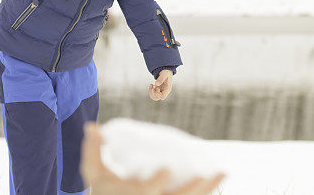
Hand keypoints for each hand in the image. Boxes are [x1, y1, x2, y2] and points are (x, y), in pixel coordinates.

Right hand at [80, 123, 224, 194]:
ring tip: (222, 171)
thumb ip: (93, 148)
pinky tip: (218, 177)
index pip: (146, 191)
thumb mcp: (93, 170)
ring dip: (208, 190)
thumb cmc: (103, 186)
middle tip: (205, 174)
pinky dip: (206, 191)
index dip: (157, 182)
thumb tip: (91, 126)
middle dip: (192, 190)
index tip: (167, 168)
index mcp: (130, 194)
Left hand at [149, 70, 172, 100]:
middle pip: (157, 98)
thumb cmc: (166, 72)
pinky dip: (150, 90)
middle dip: (153, 92)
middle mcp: (164, 92)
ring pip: (154, 97)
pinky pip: (153, 94)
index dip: (157, 93)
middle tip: (153, 86)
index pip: (162, 97)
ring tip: (151, 85)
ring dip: (150, 92)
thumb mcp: (165, 73)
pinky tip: (151, 85)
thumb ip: (161, 78)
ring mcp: (161, 92)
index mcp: (168, 89)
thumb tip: (156, 84)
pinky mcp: (158, 90)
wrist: (166, 71)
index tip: (157, 87)